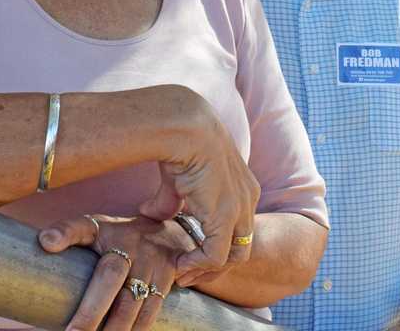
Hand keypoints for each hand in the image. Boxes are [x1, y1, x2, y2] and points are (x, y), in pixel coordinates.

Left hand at [38, 214, 196, 330]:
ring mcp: (155, 261)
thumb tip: (45, 242)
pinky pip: (157, 308)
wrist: (170, 233)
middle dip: (92, 312)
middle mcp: (133, 244)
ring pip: (136, 302)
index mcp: (108, 231)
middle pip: (110, 278)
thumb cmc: (120, 237)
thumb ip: (70, 232)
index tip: (47, 243)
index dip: (65, 233)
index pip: (82, 227)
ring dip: (119, 329)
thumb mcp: (96, 228)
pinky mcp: (173, 275)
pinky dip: (141, 328)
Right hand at [138, 90, 259, 286]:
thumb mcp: (177, 176)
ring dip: (207, 269)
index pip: (237, 227)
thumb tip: (151, 214)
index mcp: (242, 185)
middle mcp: (248, 197)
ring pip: (234, 256)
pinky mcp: (225, 217)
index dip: (215, 246)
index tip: (188, 257)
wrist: (184, 126)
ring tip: (183, 274)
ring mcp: (240, 208)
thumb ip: (171, 199)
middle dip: (215, 265)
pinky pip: (216, 256)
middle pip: (242, 246)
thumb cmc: (178, 141)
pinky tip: (180, 265)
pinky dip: (198, 265)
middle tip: (188, 274)